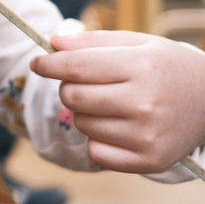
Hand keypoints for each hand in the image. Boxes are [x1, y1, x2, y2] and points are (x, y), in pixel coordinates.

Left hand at [30, 30, 204, 173]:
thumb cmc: (168, 66)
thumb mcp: (138, 42)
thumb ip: (93, 42)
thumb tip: (52, 43)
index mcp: (141, 67)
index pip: (77, 67)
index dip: (49, 64)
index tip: (37, 62)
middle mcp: (145, 103)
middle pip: (74, 97)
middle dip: (69, 87)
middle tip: (84, 82)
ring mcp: (147, 136)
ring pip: (82, 124)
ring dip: (84, 112)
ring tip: (110, 103)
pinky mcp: (149, 161)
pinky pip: (96, 152)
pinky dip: (97, 140)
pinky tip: (118, 126)